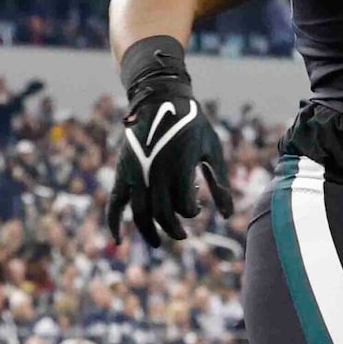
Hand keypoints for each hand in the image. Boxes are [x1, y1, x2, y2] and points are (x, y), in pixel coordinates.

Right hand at [107, 36, 233, 247]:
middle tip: (182, 235)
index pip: (185, 206)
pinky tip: (119, 240)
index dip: (192, 211)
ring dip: (148, 232)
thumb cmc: (193, 125)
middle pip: (162, 214)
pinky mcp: (123, 171)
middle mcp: (156, 173)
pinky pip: (114, 202)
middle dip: (173, 229)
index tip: (197, 203)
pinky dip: (114, 223)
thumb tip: (228, 215)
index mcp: (180, 167)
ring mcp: (136, 173)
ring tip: (157, 243)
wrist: (160, 100)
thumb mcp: (213, 150)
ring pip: (140, 213)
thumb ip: (221, 182)